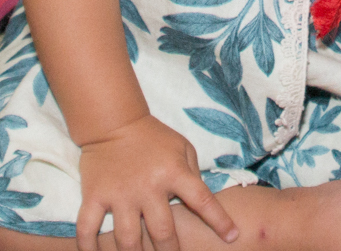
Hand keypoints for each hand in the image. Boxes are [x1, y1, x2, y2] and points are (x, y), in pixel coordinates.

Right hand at [76, 114, 237, 250]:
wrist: (115, 122)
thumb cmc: (154, 137)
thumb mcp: (182, 147)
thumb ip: (193, 174)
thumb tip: (201, 205)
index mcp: (174, 172)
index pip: (202, 200)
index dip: (219, 220)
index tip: (232, 236)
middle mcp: (148, 186)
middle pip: (163, 232)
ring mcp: (120, 193)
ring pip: (128, 240)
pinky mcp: (95, 196)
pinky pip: (88, 229)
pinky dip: (88, 247)